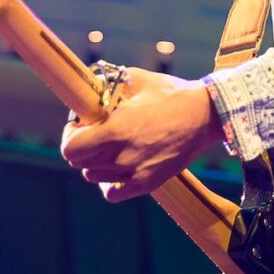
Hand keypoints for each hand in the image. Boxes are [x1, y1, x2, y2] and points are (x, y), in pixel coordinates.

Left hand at [59, 67, 223, 202]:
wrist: (205, 115)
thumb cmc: (170, 93)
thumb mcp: (135, 79)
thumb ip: (106, 84)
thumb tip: (86, 89)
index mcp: (115, 130)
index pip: (71, 148)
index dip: (69, 136)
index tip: (78, 125)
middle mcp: (122, 156)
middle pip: (79, 163)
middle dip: (81, 145)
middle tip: (93, 132)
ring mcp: (134, 173)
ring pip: (93, 176)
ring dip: (94, 162)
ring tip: (108, 146)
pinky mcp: (147, 183)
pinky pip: (113, 193)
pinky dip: (108, 183)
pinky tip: (115, 168)